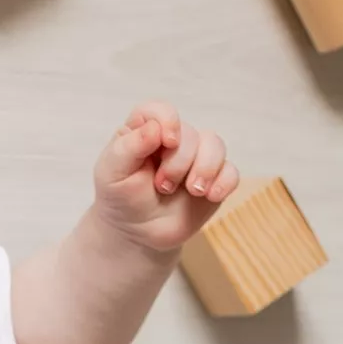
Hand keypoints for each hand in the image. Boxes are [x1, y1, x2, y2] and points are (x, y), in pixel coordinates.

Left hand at [93, 101, 238, 254]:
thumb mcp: (112, 173)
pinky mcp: (213, 179)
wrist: (136, 233)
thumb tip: (154, 129)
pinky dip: (224, 182)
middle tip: (162, 187)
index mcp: (145, 131)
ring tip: (191, 191)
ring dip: (205, 169)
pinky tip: (211, 196)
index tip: (166, 142)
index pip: (160, 110)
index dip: (168, 120)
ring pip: (215, 146)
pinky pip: (230, 172)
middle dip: (179, 162)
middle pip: (190, 133)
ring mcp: (196, 158)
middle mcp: (174, 139)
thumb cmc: (121, 198)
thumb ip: (128, 148)